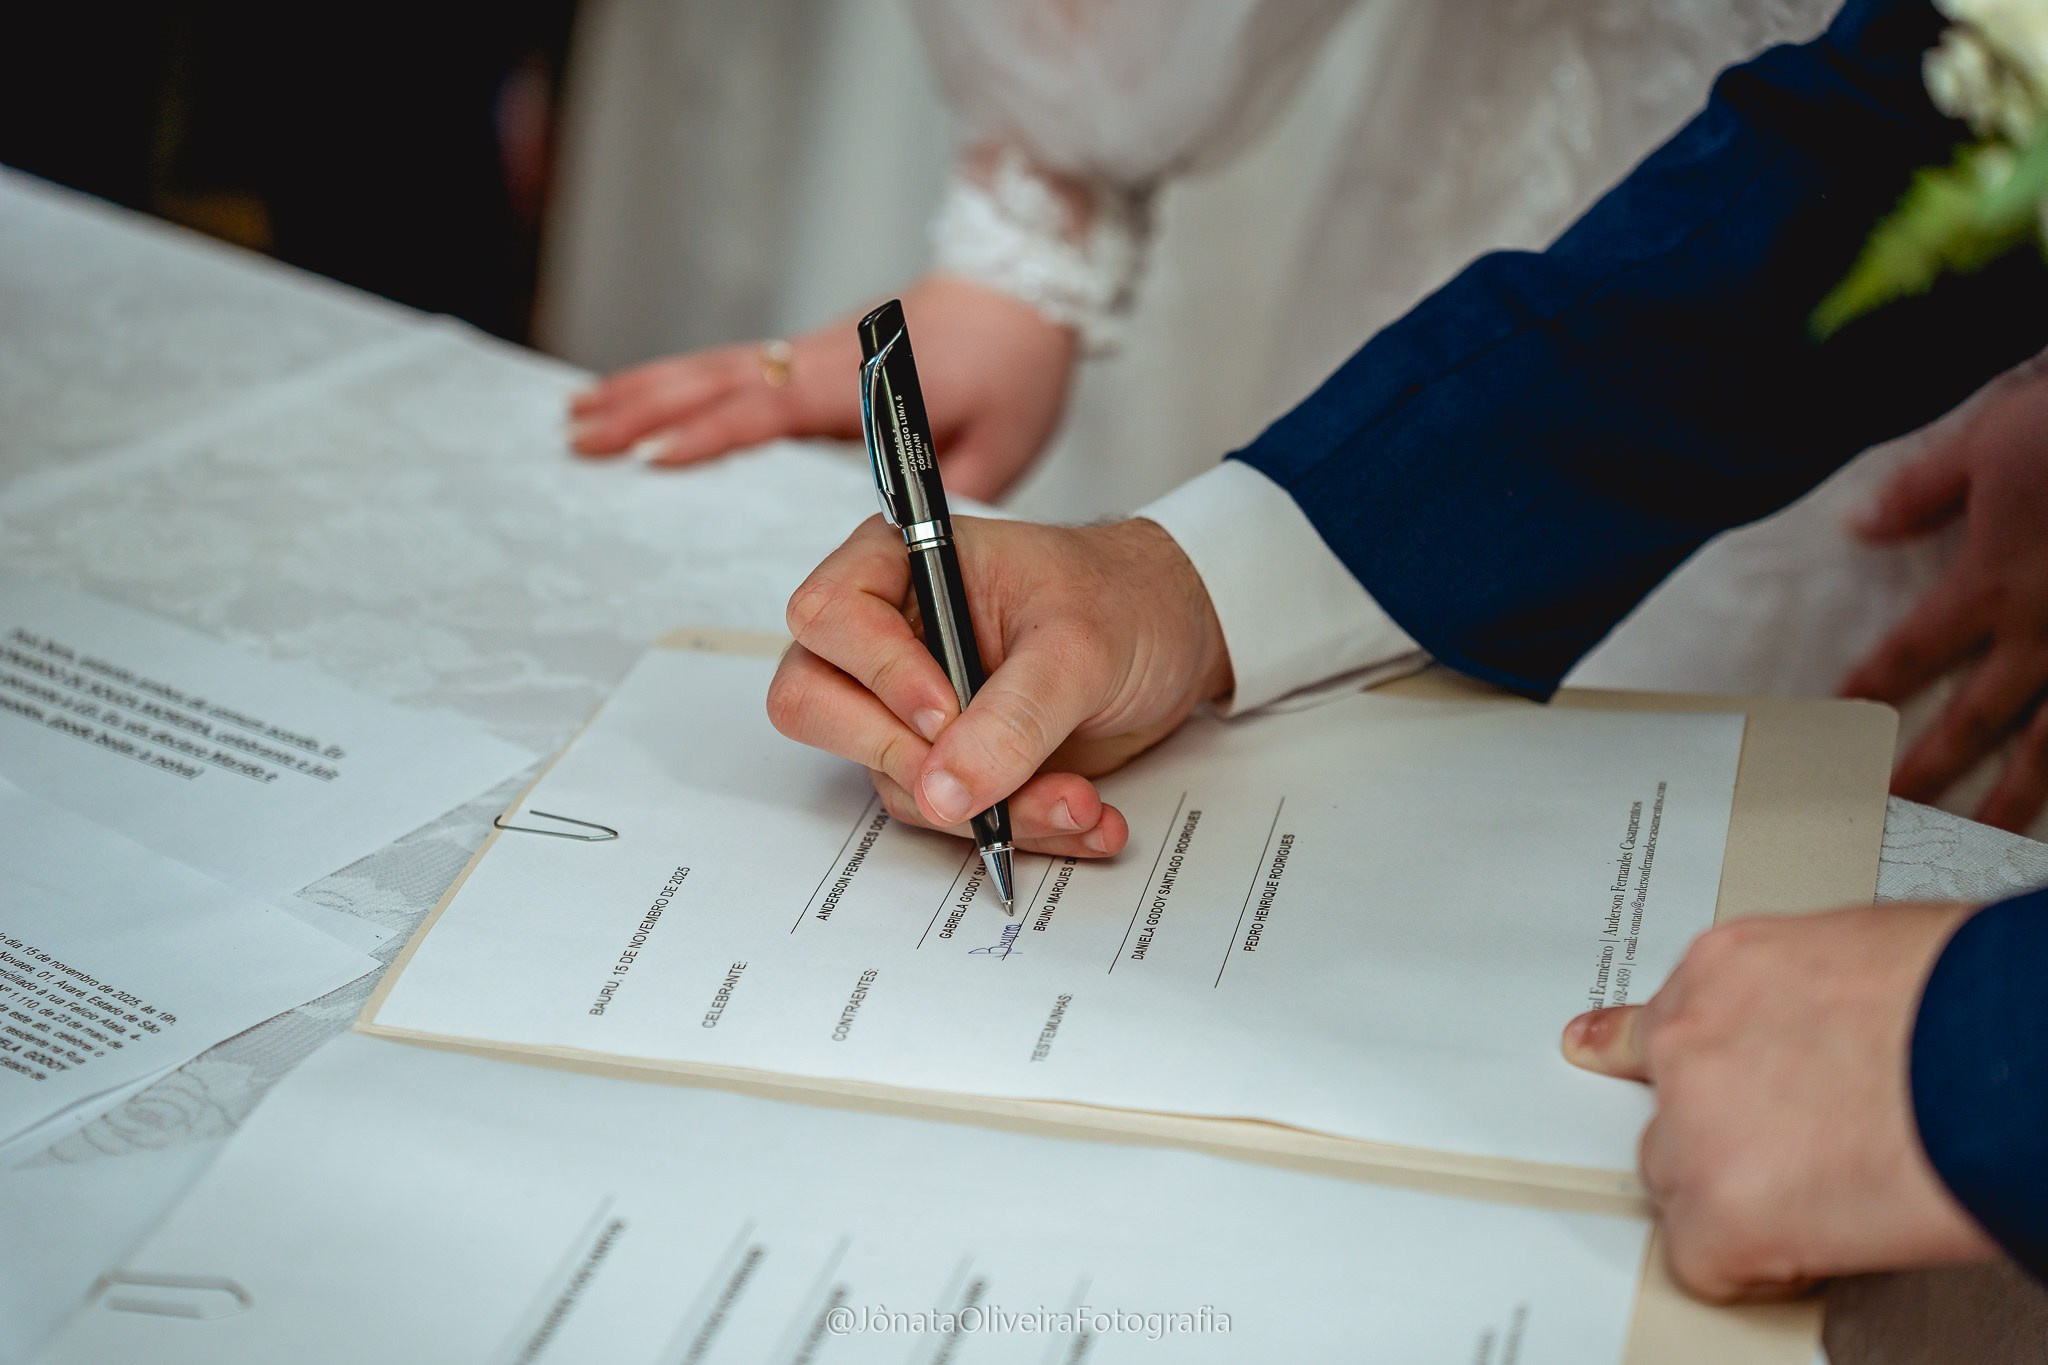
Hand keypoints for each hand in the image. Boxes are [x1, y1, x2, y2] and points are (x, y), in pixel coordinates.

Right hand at [567, 274, 1077, 500]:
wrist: (1024, 287)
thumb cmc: (1016, 364)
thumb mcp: (1001, 446)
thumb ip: (949, 502)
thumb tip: (904, 557)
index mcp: (860, 386)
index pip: (771, 407)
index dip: (712, 433)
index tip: (656, 457)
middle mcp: (824, 363)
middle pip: (720, 381)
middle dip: (646, 408)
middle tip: (580, 435)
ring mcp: (816, 355)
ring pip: (717, 368)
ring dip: (649, 390)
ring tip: (582, 413)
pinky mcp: (818, 356)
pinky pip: (735, 366)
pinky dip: (682, 381)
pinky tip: (647, 397)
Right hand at [767, 515, 1232, 856]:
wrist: (1179, 637)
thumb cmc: (1125, 600)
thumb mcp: (1078, 648)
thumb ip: (1012, 717)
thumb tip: (942, 791)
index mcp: (901, 564)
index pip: (828, 617)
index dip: (877, 673)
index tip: (946, 711)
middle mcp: (890, 635)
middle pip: (815, 705)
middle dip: (904, 758)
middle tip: (982, 777)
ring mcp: (911, 705)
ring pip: (895, 780)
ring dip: (990, 809)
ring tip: (1080, 801)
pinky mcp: (950, 761)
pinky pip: (949, 815)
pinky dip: (1019, 828)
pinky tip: (1087, 818)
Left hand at [1563, 904, 1996, 1300]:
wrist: (2004, 1055)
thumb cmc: (1968, 998)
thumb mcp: (1864, 955)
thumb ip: (1804, 998)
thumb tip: (1818, 1027)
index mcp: (1726, 966)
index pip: (1655, 1017)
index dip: (1641, 1048)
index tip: (1601, 1051)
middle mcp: (1691, 1038)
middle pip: (1661, 1106)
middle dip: (1717, 1131)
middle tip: (1793, 1146)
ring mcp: (1694, 1123)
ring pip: (1674, 1177)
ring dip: (1733, 1192)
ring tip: (1824, 1187)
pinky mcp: (1718, 1207)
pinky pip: (1698, 1258)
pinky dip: (1749, 1266)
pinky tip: (1807, 1245)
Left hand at [1840, 362, 2047, 830]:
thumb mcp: (1988, 441)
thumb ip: (1921, 490)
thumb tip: (1856, 526)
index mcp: (1994, 583)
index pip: (1911, 651)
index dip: (1870, 689)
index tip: (1834, 725)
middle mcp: (2047, 633)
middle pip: (1976, 719)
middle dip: (1929, 770)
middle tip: (1887, 814)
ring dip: (2015, 799)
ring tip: (1981, 838)